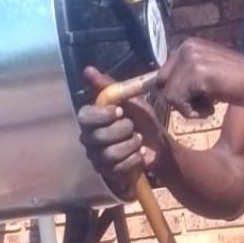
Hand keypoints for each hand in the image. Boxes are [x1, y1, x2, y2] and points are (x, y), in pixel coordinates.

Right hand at [77, 67, 168, 198]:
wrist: (158, 144)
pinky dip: (134, 159)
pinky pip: (117, 168)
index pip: (85, 117)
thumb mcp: (129, 99)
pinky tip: (139, 154)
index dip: (103, 115)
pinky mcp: (107, 173)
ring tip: (138, 140)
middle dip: (123, 131)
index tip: (120, 112)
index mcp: (91, 119)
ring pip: (109, 154)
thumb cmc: (142, 120)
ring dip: (131, 146)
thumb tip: (87, 69)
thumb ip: (108, 86)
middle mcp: (88, 138)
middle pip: (98, 137)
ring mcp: (96, 157)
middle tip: (133, 127)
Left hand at [156, 38, 243, 117]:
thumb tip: (157, 88)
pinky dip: (193, 112)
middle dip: (179, 100)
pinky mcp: (197, 74)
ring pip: (168, 95)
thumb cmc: (238, 81)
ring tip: (210, 104)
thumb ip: (186, 74)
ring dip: (188, 108)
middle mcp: (187, 47)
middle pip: (161, 85)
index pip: (161, 75)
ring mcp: (191, 59)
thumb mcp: (208, 71)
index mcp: (188, 45)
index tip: (196, 98)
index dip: (175, 93)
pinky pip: (177, 102)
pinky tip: (212, 108)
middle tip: (203, 103)